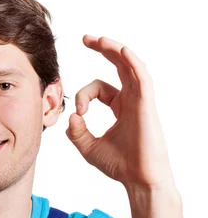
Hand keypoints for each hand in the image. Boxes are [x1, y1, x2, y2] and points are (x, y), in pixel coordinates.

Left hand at [66, 35, 172, 188]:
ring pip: (129, 66)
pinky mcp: (146, 105)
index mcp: (120, 107)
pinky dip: (132, 62)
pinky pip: (141, 78)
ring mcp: (140, 101)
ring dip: (114, 50)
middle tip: (85, 38)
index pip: (98, 88)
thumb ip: (75, 131)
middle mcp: (132, 100)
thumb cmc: (120, 165)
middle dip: (103, 49)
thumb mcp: (88, 147)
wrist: (138, 180)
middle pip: (119, 65)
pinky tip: (121, 50)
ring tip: (97, 39)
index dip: (82, 95)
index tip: (78, 112)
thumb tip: (71, 115)